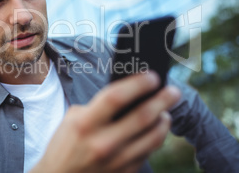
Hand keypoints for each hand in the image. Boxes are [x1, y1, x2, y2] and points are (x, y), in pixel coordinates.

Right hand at [30, 72, 180, 172]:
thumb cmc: (64, 145)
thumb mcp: (73, 119)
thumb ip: (98, 107)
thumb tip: (127, 95)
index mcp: (85, 124)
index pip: (116, 97)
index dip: (137, 84)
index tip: (152, 76)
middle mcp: (102, 143)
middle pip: (142, 117)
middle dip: (163, 100)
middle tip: (173, 91)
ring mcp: (115, 162)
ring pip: (153, 138)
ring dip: (164, 121)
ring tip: (165, 112)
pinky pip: (147, 153)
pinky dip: (154, 139)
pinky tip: (154, 131)